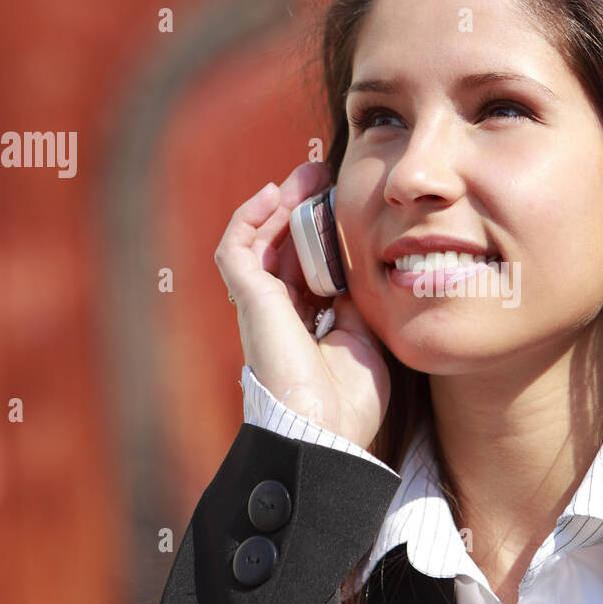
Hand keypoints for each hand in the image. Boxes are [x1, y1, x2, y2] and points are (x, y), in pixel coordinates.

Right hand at [214, 164, 390, 450]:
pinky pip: (237, 250)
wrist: (327, 430)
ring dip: (280, 204)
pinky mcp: (250, 300)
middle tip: (324, 174)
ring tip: (306, 173)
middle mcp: (279, 313)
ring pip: (260, 241)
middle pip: (283, 247)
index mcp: (307, 325)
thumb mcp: (365, 338)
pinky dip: (249, 219)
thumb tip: (361, 266)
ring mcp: (261, 306)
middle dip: (302, 208)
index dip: (322, 234)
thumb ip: (358, 301)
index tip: (345, 205)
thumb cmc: (349, 400)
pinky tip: (272, 194)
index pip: (308, 266)